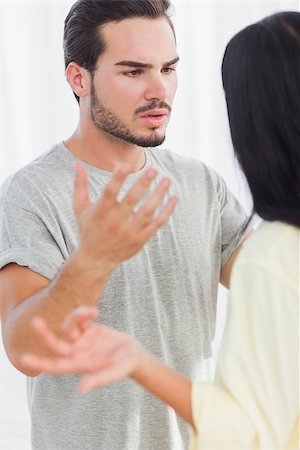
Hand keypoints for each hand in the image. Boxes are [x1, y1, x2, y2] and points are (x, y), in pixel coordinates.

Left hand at [20, 307, 143, 392]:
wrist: (135, 355)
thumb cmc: (125, 368)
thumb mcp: (113, 373)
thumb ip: (98, 380)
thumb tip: (80, 389)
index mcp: (79, 365)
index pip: (55, 365)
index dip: (40, 361)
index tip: (24, 358)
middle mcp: (78, 352)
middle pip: (56, 343)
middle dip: (45, 333)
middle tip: (35, 321)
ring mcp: (83, 340)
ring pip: (69, 326)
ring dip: (76, 317)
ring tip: (92, 311)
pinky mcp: (90, 329)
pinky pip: (81, 318)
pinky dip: (85, 313)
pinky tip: (96, 312)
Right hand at [73, 163, 176, 268]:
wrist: (96, 259)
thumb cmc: (88, 228)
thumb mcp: (80, 208)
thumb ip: (80, 186)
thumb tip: (77, 164)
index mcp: (100, 212)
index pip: (109, 193)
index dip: (117, 179)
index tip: (125, 165)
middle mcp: (115, 222)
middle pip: (131, 200)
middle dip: (142, 184)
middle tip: (153, 170)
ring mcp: (129, 231)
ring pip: (148, 211)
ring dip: (159, 195)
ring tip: (166, 180)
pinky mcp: (140, 239)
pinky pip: (156, 224)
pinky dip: (166, 212)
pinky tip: (173, 198)